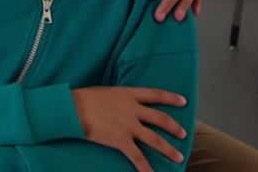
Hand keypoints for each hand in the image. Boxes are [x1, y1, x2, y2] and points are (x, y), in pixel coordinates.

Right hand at [72, 86, 188, 171]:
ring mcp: (128, 125)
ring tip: (178, 157)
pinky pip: (137, 157)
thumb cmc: (83, 98)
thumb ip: (117, 99)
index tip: (182, 101)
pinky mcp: (121, 140)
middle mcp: (132, 109)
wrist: (73, 108)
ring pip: (154, 139)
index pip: (155, 94)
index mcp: (128, 94)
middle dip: (174, 127)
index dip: (170, 98)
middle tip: (183, 133)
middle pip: (160, 119)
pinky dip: (145, 168)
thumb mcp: (105, 93)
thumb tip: (120, 105)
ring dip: (168, 149)